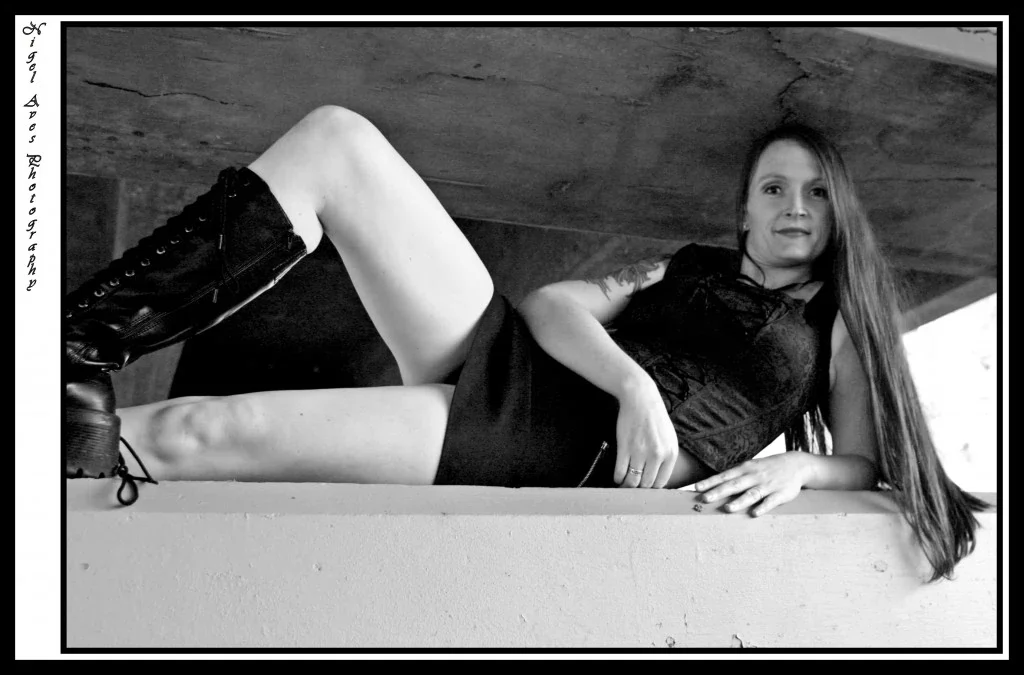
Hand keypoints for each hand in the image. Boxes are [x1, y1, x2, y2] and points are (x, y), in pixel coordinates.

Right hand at [613, 378, 677, 488]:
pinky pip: (620, 471)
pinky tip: (618, 476)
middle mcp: (657, 455)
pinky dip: (618, 478)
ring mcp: (640, 452)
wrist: (640, 398)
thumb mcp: (669, 438)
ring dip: (627, 485)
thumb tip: (657, 477)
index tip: (645, 487)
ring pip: (632, 481)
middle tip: (633, 487)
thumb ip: (666, 457)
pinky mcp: (625, 447)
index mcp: (670, 453)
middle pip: (646, 484)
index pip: (661, 483)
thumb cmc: (654, 418)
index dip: (652, 488)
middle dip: (639, 488)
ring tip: (624, 484)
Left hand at [693, 453, 812, 515]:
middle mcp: (754, 476)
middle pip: (734, 485)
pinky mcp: (781, 494)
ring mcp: (768, 485)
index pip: (724, 476)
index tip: (696, 488)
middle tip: (704, 499)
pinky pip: (771, 501)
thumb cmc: (766, 468)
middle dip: (719, 492)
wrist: (796, 464)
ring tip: (727, 509)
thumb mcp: (750, 467)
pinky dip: (762, 507)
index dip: (710, 482)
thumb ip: (734, 477)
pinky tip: (754, 514)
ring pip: (752, 494)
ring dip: (739, 501)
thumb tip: (713, 486)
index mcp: (745, 469)